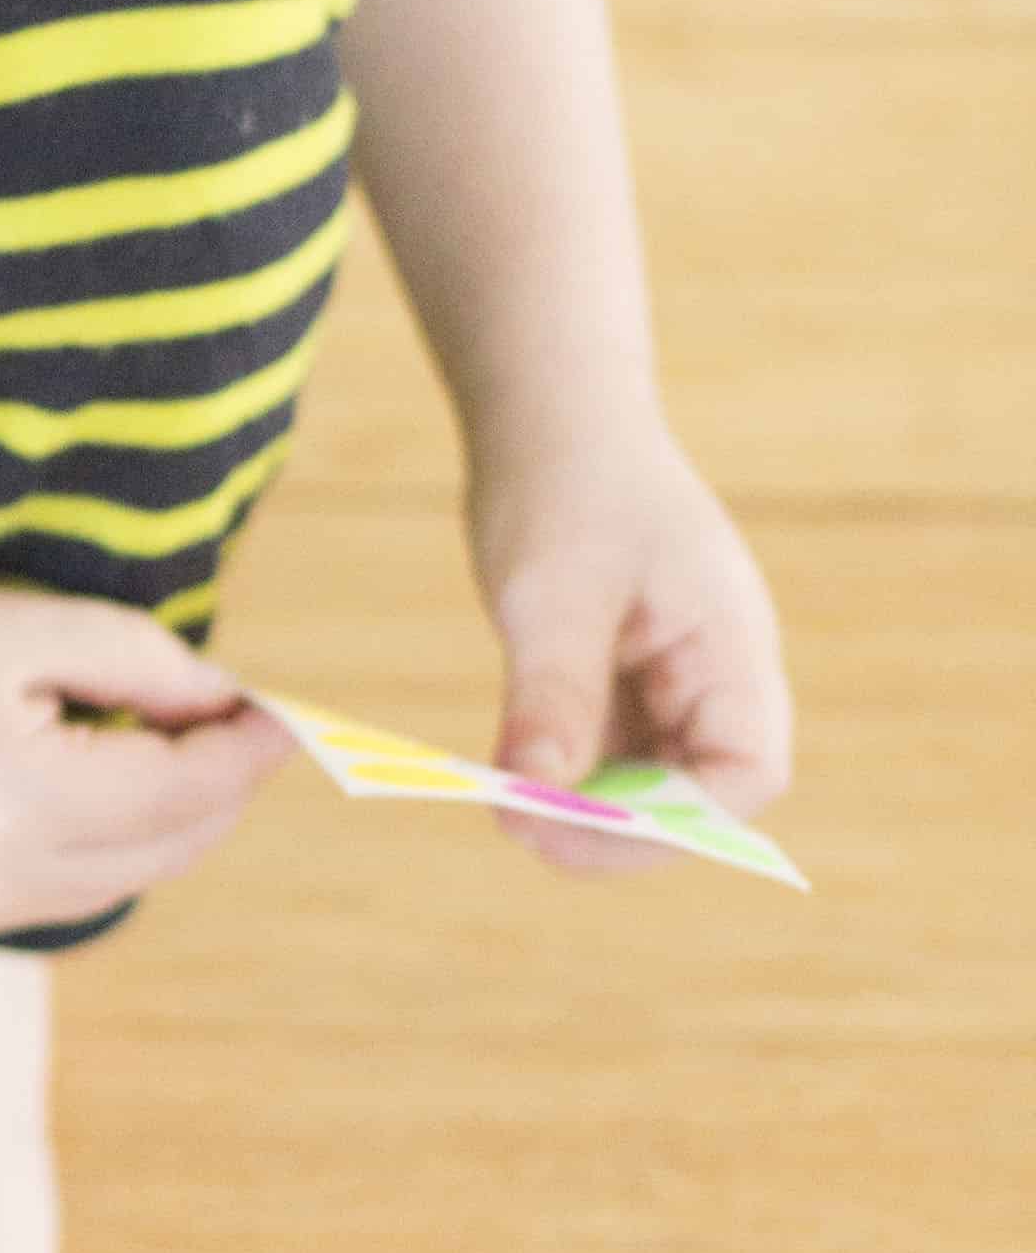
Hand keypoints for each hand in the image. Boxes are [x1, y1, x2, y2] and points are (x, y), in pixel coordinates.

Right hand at [0, 580, 288, 930]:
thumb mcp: (19, 627)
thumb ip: (141, 662)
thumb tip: (227, 700)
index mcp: (27, 801)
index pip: (191, 789)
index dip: (253, 746)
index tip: (290, 707)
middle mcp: (12, 877)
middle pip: (179, 844)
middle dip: (225, 782)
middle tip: (239, 714)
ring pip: (140, 875)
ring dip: (179, 813)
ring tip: (170, 736)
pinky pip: (86, 887)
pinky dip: (124, 838)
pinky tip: (106, 776)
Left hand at [471, 418, 793, 877]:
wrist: (550, 424)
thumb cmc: (565, 487)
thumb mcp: (551, 592)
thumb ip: (553, 694)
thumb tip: (537, 795)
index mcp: (732, 648)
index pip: (747, 773)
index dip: (678, 823)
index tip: (580, 828)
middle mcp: (717, 676)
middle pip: (697, 794)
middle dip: (617, 826)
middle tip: (519, 827)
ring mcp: (674, 685)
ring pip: (644, 783)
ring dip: (583, 807)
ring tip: (504, 800)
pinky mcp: (626, 687)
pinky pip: (606, 756)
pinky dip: (561, 773)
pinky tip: (508, 767)